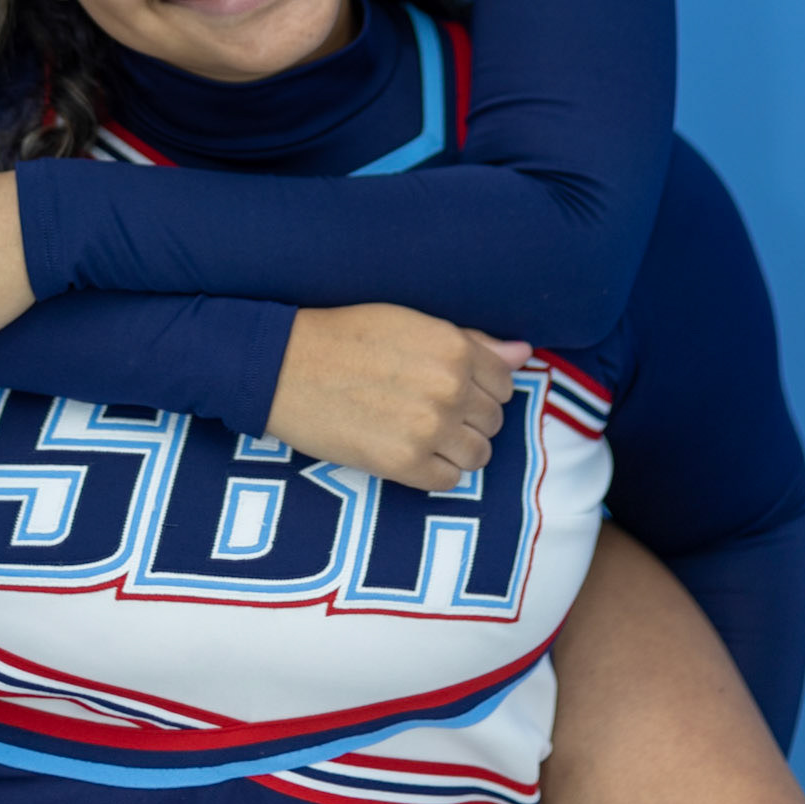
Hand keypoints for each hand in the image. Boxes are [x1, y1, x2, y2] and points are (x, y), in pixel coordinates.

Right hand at [266, 303, 528, 489]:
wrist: (282, 367)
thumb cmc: (343, 337)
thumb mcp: (409, 322)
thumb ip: (471, 342)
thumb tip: (522, 353)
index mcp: (453, 348)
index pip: (503, 382)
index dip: (478, 387)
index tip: (449, 388)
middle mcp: (449, 388)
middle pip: (493, 420)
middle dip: (467, 418)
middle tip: (426, 409)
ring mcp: (429, 429)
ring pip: (478, 454)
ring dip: (455, 448)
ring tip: (418, 433)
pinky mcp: (404, 464)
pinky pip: (448, 480)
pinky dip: (433, 470)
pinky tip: (406, 451)